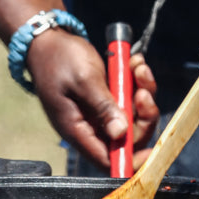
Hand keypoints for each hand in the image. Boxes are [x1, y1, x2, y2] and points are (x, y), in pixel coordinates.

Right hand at [26, 28, 158, 170]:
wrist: (47, 39)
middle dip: (143, 117)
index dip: (131, 159)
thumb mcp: (83, 80)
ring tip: (139, 67)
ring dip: (143, 94)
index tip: (150, 149)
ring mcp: (99, 113)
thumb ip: (103, 106)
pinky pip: (129, 100)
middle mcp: (90, 127)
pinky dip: (137, 83)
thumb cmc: (59, 58)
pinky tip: (135, 63)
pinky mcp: (105, 100)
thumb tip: (121, 134)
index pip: (108, 160)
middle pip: (127, 139)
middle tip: (144, 92)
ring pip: (133, 117)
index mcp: (78, 130)